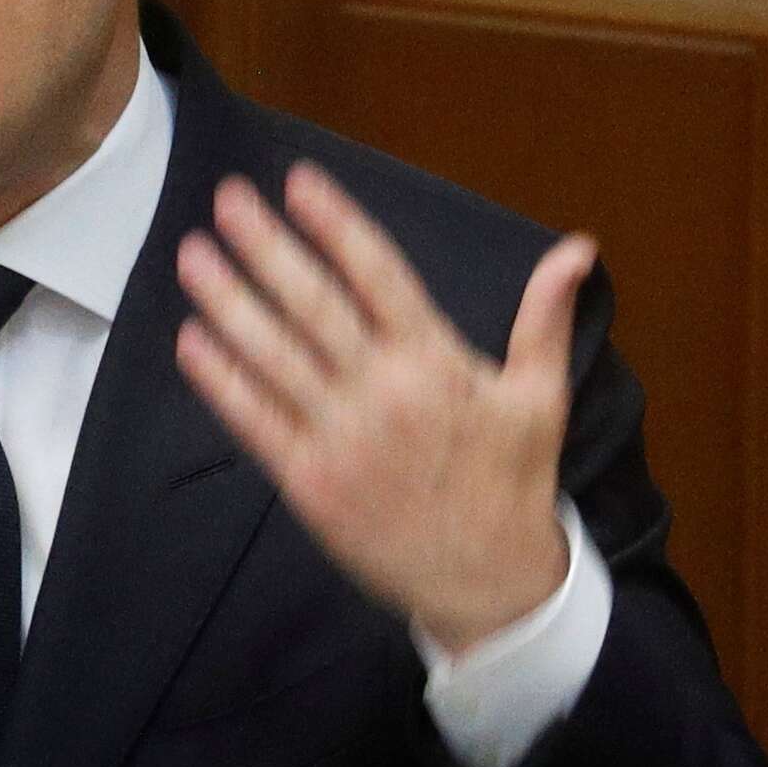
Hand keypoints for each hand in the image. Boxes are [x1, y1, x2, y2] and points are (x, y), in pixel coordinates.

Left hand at [174, 162, 598, 653]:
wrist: (490, 586)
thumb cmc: (512, 483)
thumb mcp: (540, 398)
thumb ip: (545, 317)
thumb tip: (577, 247)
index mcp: (437, 363)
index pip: (378, 275)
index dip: (336, 224)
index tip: (299, 180)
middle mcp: (384, 393)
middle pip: (314, 305)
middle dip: (266, 247)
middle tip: (227, 199)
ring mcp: (341, 439)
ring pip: (274, 357)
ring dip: (228, 302)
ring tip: (192, 255)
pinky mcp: (309, 484)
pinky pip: (255, 422)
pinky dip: (221, 381)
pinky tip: (190, 340)